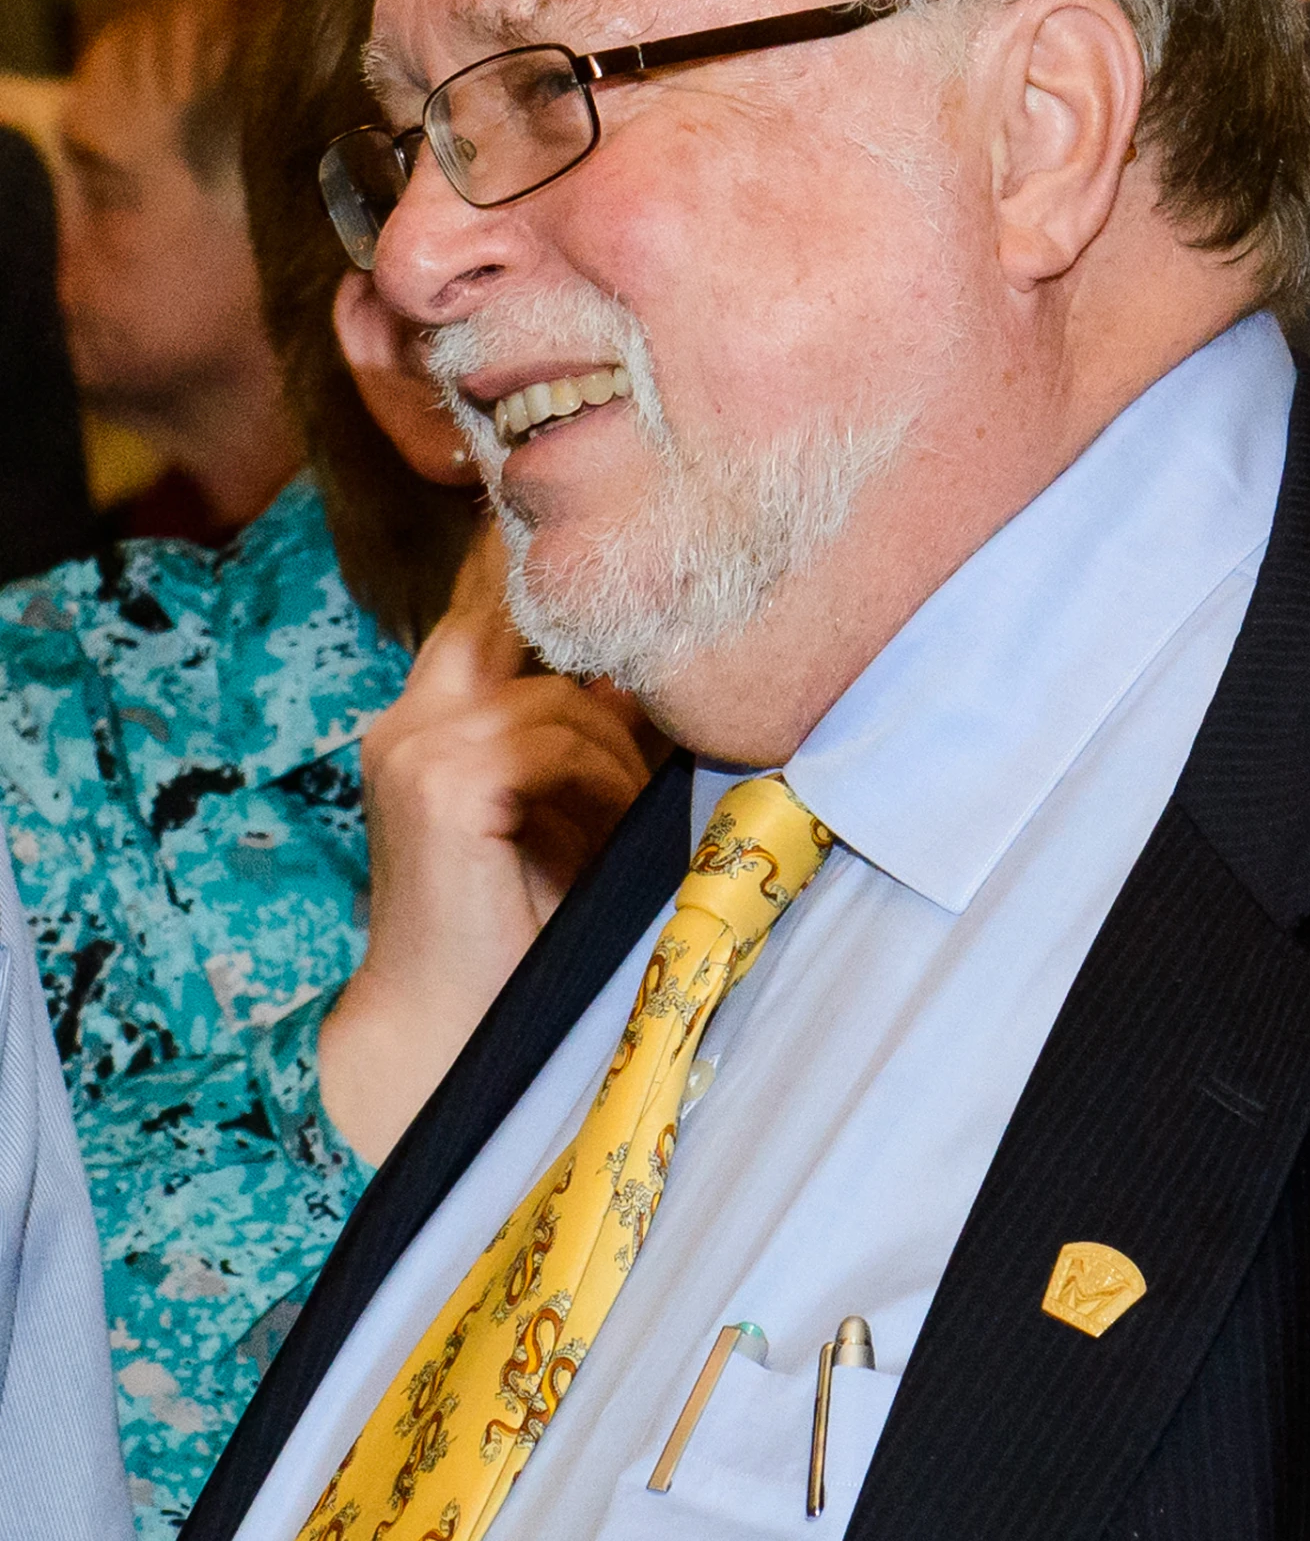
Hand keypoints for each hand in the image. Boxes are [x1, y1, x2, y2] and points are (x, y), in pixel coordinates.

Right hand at [319, 527, 658, 1161]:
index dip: (531, 561)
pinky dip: (600, 785)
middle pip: (509, 618)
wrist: (446, 1025)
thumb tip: (653, 668)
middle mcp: (410, 718)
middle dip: (592, 626)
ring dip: (619, 756)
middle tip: (668, 642)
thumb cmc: (516, 924)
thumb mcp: (557, 808)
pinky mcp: (440, 782)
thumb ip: (583, 733)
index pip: (481, 607)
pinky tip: (605, 836)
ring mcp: (418, 746)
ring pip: (561, 699)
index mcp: (429, 720)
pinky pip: (555, 742)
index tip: (588, 515)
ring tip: (628, 820)